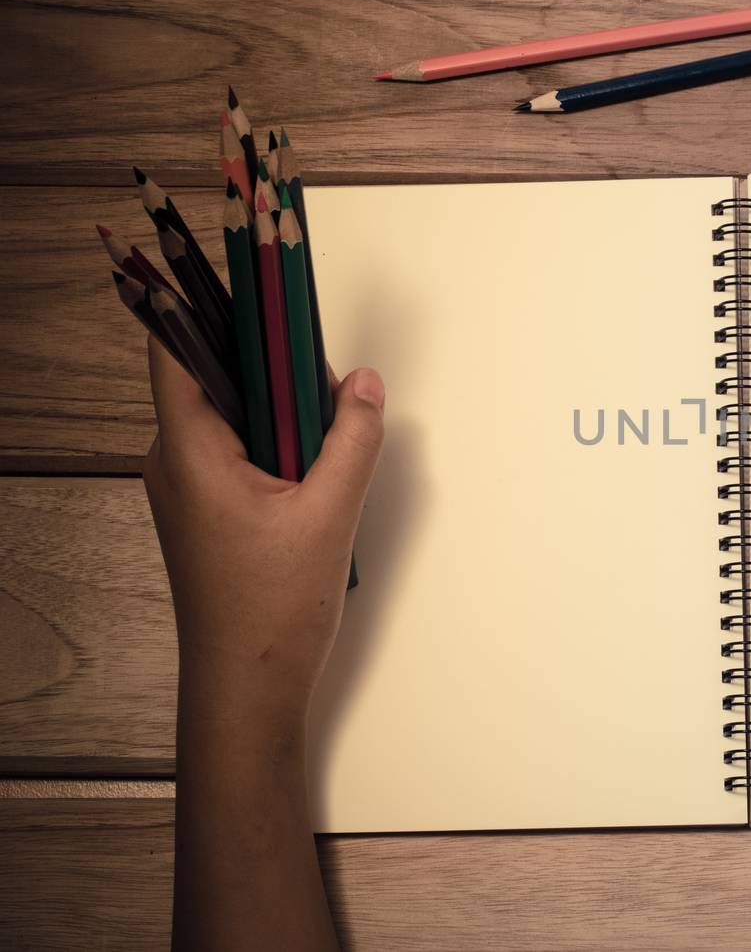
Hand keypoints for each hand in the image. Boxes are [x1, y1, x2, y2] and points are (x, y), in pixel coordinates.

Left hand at [143, 337, 385, 725]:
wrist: (247, 690)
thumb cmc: (271, 613)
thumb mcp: (329, 515)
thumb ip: (352, 439)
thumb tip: (363, 383)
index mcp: (189, 453)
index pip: (175, 347)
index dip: (203, 300)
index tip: (242, 272)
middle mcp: (176, 461)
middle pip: (215, 374)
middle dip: (272, 361)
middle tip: (323, 374)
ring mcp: (189, 486)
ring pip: (235, 413)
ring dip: (282, 408)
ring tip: (328, 430)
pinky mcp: (210, 508)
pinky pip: (241, 447)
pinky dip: (279, 440)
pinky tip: (318, 466)